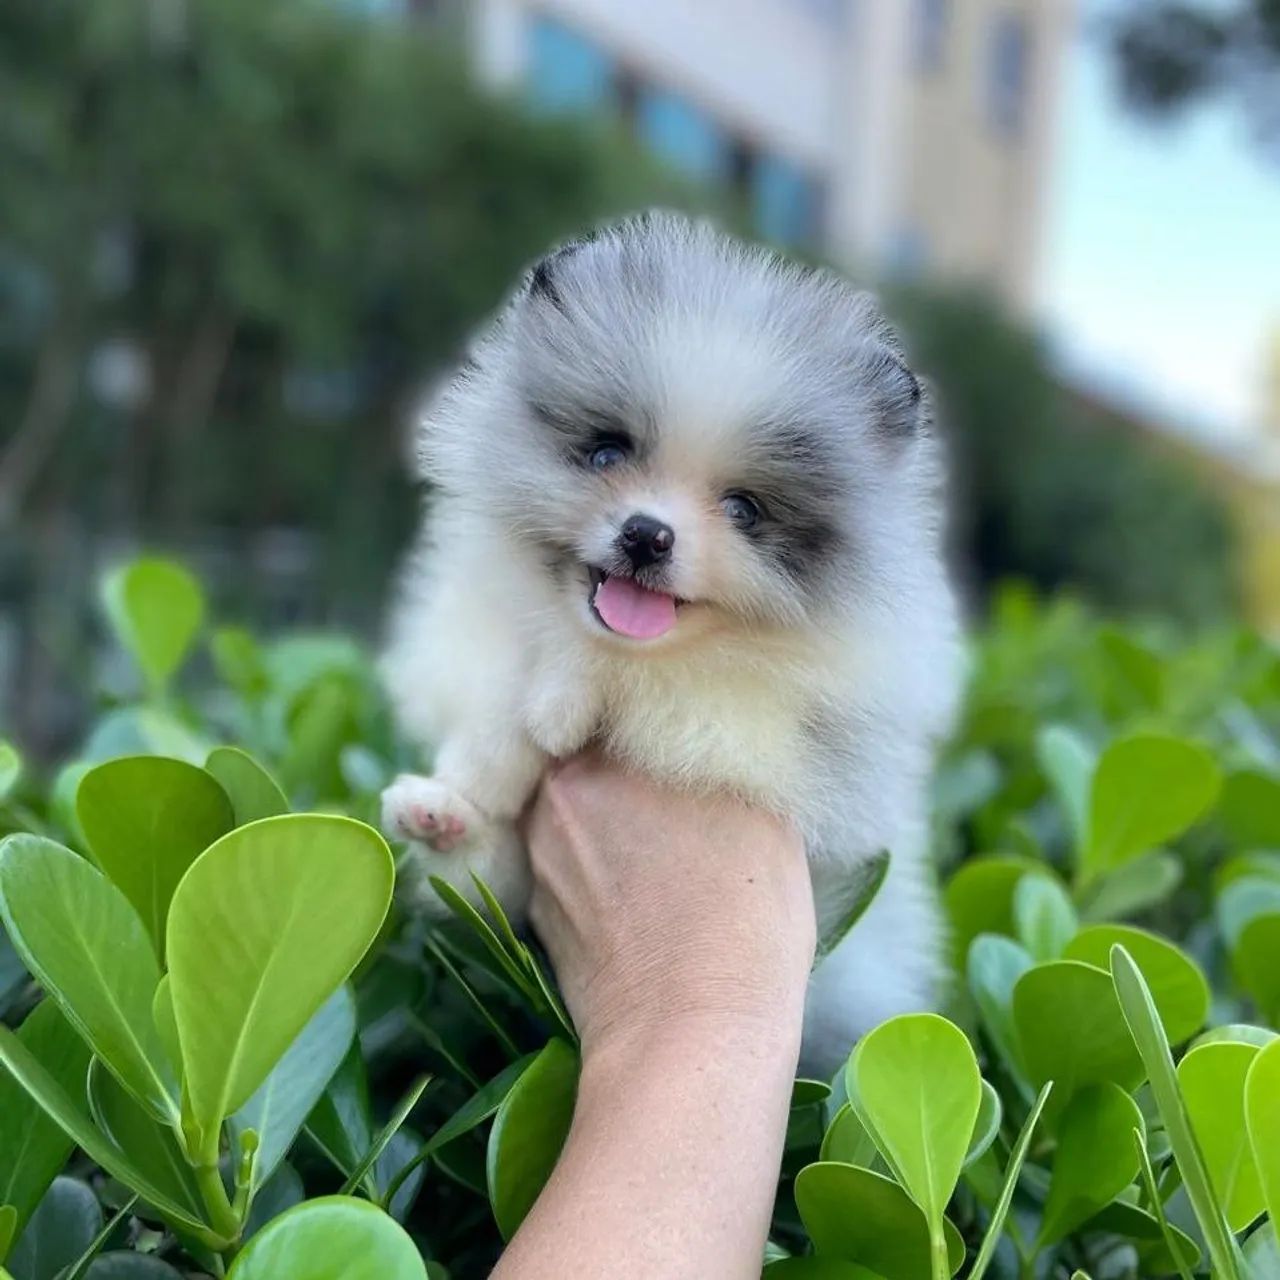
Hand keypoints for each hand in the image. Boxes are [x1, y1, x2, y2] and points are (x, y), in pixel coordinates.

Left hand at [522, 750, 815, 1057]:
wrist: (691, 1033)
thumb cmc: (746, 919)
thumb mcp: (764, 815)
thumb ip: (723, 760)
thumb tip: (715, 740)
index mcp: (613, 752)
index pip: (625, 704)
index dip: (656, 720)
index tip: (685, 739)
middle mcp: (562, 791)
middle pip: (592, 754)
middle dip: (626, 768)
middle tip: (674, 794)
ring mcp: (540, 850)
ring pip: (575, 808)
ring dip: (606, 815)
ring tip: (659, 850)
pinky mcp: (534, 905)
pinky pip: (564, 860)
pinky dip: (592, 864)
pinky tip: (638, 894)